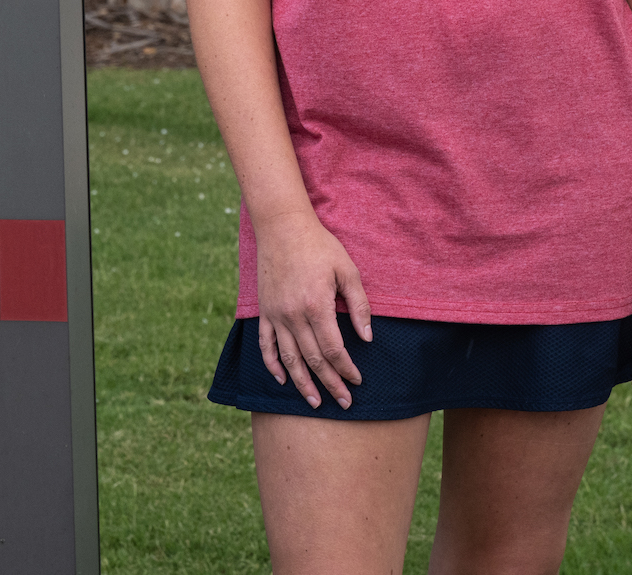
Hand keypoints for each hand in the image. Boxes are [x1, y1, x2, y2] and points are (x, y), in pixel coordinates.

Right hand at [252, 211, 371, 409]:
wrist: (282, 227)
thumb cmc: (319, 246)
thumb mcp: (347, 270)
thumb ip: (358, 305)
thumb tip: (367, 337)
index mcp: (317, 305)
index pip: (333, 349)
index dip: (346, 369)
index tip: (357, 381)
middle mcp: (293, 315)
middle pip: (313, 360)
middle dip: (330, 384)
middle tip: (343, 403)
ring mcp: (276, 315)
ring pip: (289, 359)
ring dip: (302, 383)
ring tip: (314, 402)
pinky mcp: (264, 311)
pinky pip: (266, 344)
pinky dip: (273, 365)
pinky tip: (283, 379)